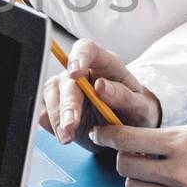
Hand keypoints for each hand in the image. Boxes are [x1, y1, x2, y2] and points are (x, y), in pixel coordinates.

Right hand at [40, 39, 160, 141]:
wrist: (129, 130)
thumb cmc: (136, 112)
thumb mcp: (141, 107)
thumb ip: (123, 96)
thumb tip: (101, 86)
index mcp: (105, 64)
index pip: (87, 49)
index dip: (78, 57)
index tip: (75, 74)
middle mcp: (82, 73)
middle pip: (65, 79)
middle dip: (66, 103)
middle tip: (71, 125)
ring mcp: (66, 88)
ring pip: (50, 94)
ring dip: (56, 117)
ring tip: (67, 137)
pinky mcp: (57, 106)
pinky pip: (45, 111)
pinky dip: (52, 125)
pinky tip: (65, 135)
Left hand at [97, 123, 186, 186]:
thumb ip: (181, 133)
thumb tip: (152, 135)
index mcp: (184, 143)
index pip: (127, 138)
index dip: (107, 134)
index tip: (100, 130)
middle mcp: (178, 171)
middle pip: (124, 166)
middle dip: (122, 158)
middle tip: (131, 152)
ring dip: (137, 179)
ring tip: (153, 172)